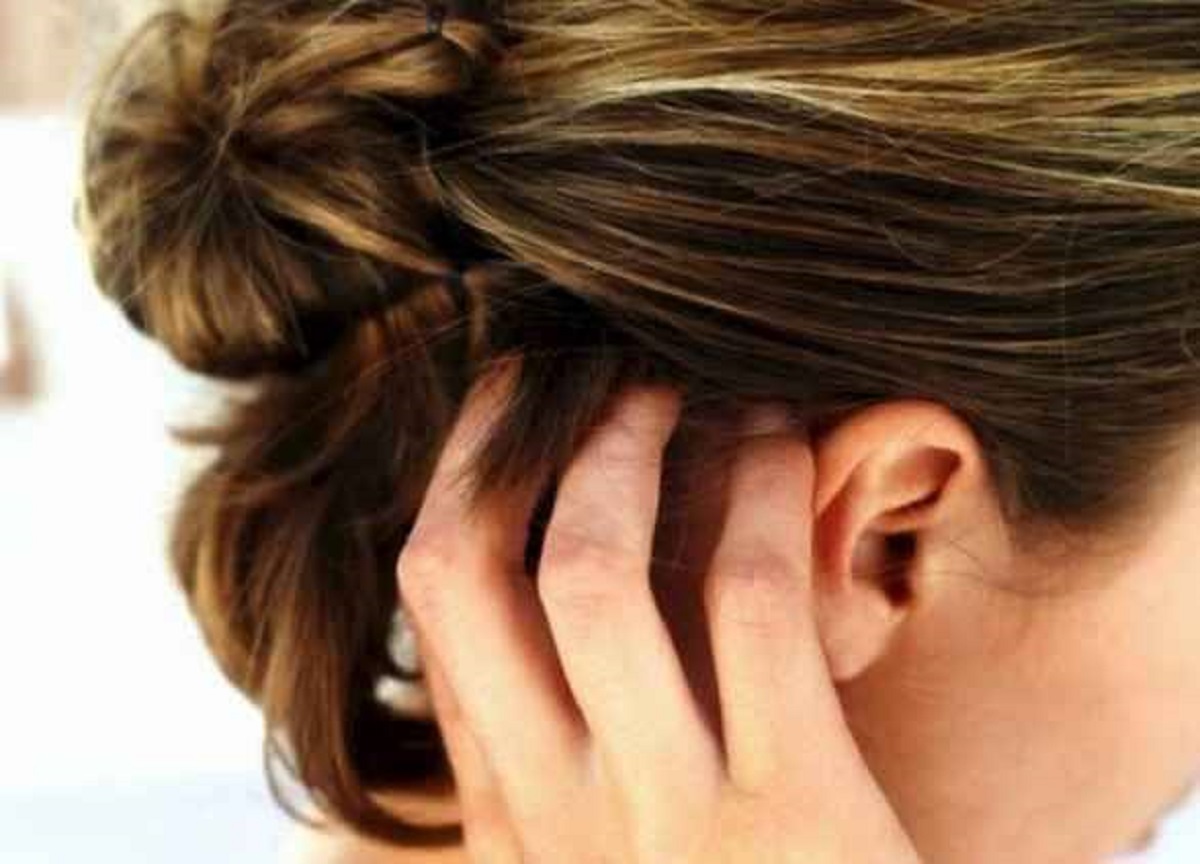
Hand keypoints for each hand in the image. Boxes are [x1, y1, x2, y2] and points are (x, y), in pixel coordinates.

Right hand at [396, 356, 923, 863]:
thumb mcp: (607, 840)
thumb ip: (562, 730)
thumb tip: (550, 563)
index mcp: (509, 810)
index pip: (433, 601)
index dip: (463, 473)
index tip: (511, 401)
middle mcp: (559, 809)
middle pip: (468, 567)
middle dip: (516, 436)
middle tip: (590, 366)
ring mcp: (667, 814)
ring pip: (598, 569)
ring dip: (636, 447)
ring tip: (685, 389)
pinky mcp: (795, 808)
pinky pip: (750, 599)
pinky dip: (762, 493)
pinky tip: (785, 448)